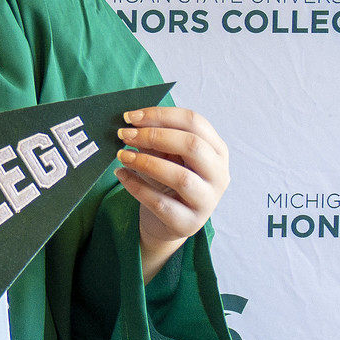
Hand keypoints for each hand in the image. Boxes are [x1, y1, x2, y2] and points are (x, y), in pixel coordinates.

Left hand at [114, 106, 230, 280]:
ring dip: (146, 162)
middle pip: (192, 145)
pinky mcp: (188, 223)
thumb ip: (157, 139)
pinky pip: (160, 203)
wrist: (167, 223)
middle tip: (124, 135)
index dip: (161, 115)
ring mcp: (207, 201)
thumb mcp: (167, 156)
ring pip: (180, 177)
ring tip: (122, 156)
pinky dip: (137, 186)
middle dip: (154, 136)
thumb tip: (132, 123)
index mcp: (217, 150)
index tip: (131, 116)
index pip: (195, 122)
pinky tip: (121, 174)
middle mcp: (219, 175)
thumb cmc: (168, 181)